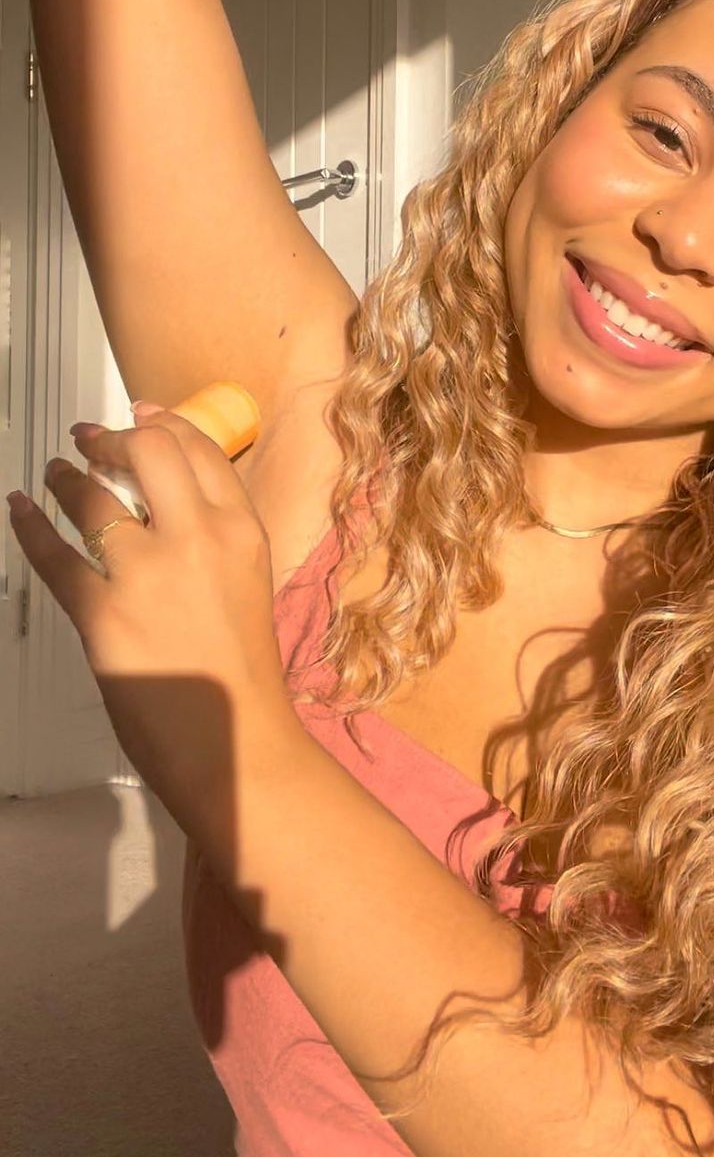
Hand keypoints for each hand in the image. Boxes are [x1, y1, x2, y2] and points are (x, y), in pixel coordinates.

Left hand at [6, 407, 298, 845]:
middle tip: (86, 440)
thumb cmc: (243, 676)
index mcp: (241, 531)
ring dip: (63, 478)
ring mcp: (147, 572)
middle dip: (110, 438)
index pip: (201, 452)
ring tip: (50, 474)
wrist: (238, 743)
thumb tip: (166, 508)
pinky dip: (29, 526)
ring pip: (93, 497)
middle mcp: (197, 537)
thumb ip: (214, 541)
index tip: (139, 413)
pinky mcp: (102, 613)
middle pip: (148, 451)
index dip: (165, 422)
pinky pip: (55, 555)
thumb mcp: (247, 585)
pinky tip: (18, 510)